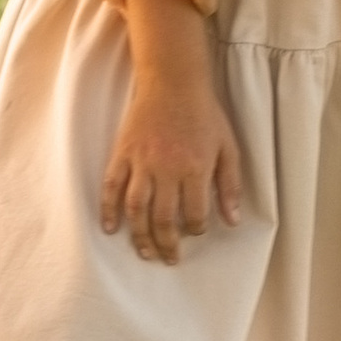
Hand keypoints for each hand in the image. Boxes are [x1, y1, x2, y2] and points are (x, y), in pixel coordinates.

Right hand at [101, 71, 241, 264]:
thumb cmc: (204, 114)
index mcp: (195, 170)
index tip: (194, 233)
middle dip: (166, 244)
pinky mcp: (123, 153)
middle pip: (163, 219)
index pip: (194, 214)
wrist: (173, 82)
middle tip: (168, 259)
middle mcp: (166, 170)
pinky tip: (109, 227)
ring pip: (136, 209)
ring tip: (144, 252)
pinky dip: (108, 209)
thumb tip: (233, 220)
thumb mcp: (228, 148)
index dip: (195, 230)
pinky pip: (112, 186)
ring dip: (139, 235)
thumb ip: (230, 185)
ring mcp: (141, 162)